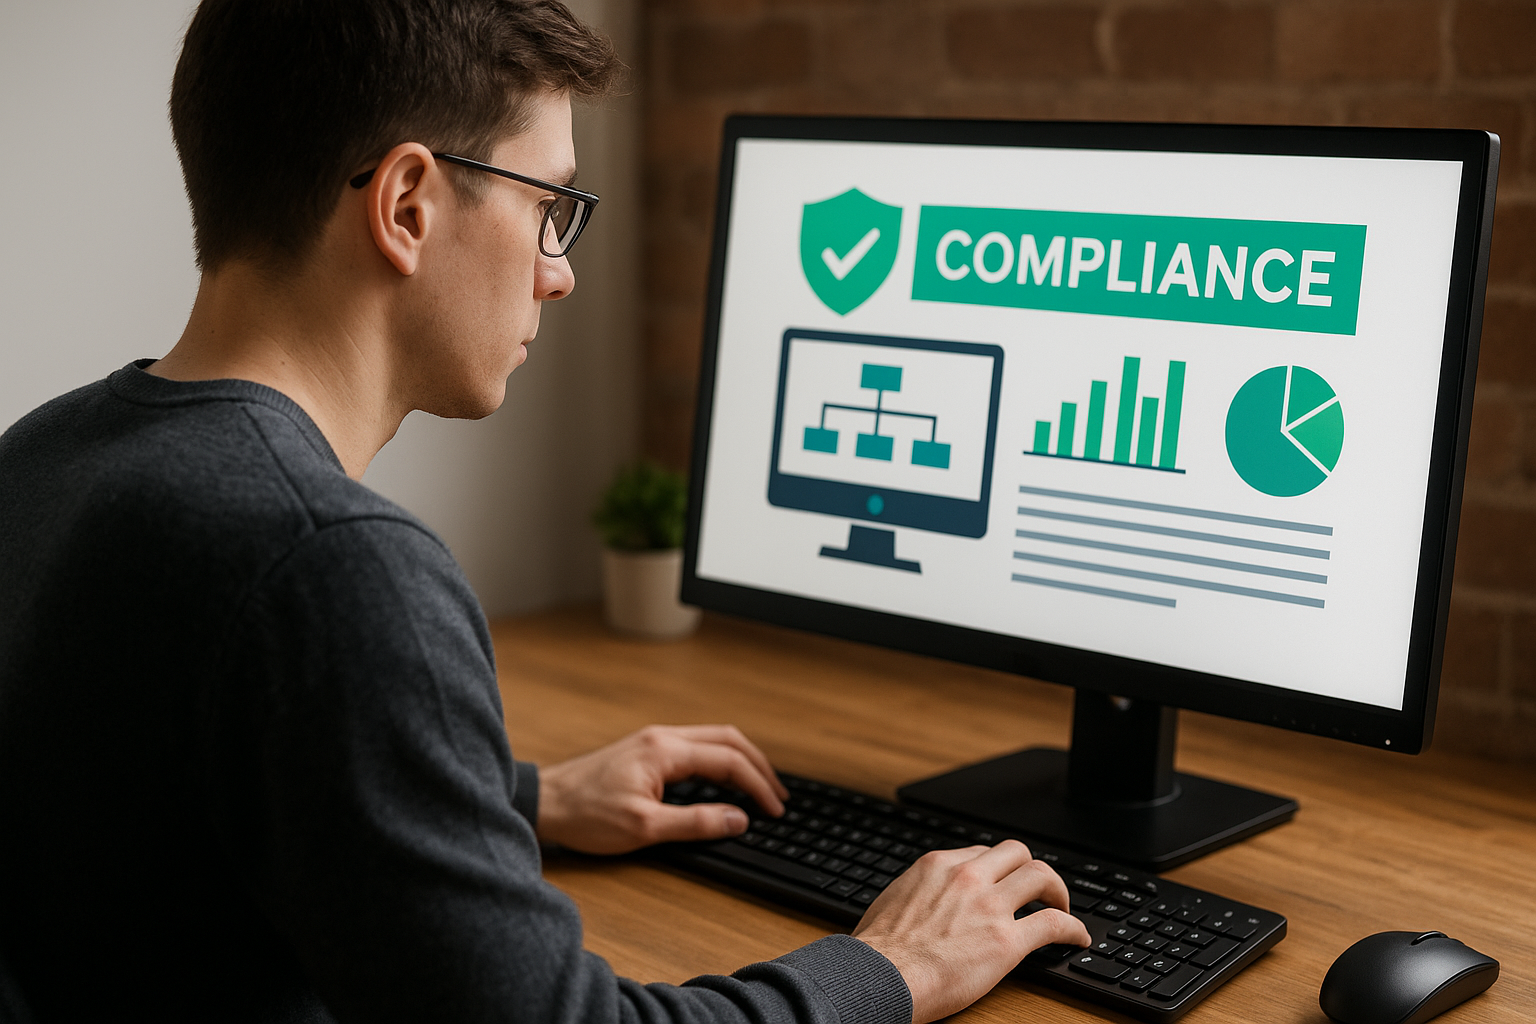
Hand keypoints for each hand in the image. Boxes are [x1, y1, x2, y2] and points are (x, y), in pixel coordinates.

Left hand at [535, 724, 788, 853]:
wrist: (545, 802)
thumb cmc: (586, 814)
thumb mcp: (644, 827)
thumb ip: (695, 822)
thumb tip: (737, 819)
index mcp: (665, 750)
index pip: (728, 761)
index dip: (757, 786)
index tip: (774, 809)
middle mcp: (662, 737)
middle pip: (728, 739)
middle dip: (759, 765)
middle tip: (778, 794)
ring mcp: (654, 741)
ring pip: (713, 739)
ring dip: (741, 760)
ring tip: (760, 786)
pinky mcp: (646, 751)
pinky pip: (696, 746)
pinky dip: (721, 760)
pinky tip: (724, 780)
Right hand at [852, 840, 1090, 1023]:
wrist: (880, 975)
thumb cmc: (879, 949)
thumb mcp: (895, 899)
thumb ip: (920, 891)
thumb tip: (925, 899)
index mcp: (938, 865)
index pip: (981, 853)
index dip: (998, 869)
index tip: (1003, 883)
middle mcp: (967, 876)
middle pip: (1016, 853)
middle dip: (1030, 869)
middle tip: (1038, 890)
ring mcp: (989, 906)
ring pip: (1041, 876)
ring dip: (1057, 891)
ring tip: (1062, 907)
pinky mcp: (1006, 941)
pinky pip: (1054, 924)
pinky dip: (1073, 928)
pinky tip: (1077, 938)